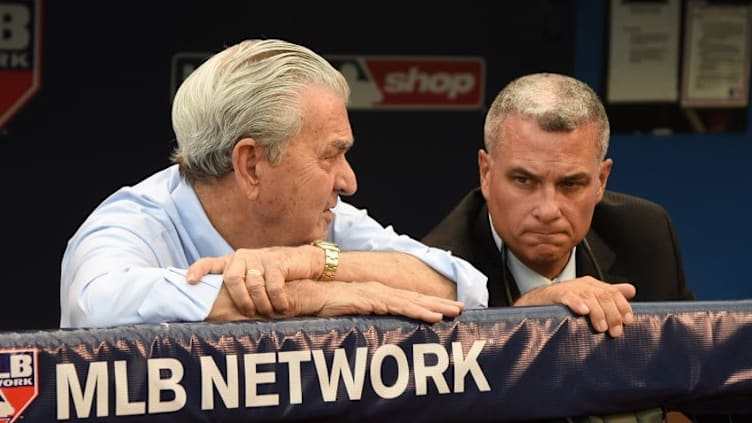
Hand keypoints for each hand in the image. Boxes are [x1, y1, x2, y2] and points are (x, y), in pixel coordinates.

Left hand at [187, 246, 319, 317]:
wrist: (303, 261)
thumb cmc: (274, 275)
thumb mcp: (253, 277)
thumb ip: (237, 287)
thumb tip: (218, 313)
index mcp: (232, 261)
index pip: (209, 263)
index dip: (197, 271)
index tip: (190, 282)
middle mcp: (243, 256)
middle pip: (232, 280)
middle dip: (241, 301)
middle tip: (251, 313)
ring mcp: (259, 257)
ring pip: (254, 286)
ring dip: (262, 304)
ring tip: (270, 312)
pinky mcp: (276, 262)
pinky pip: (273, 287)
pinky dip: (277, 301)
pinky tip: (282, 307)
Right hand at [205, 279, 463, 323]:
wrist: (280, 295)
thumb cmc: (299, 310)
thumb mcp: (324, 321)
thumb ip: (338, 326)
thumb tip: (350, 342)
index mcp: (361, 299)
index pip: (396, 302)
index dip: (419, 306)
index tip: (441, 312)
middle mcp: (366, 294)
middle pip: (406, 299)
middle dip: (433, 304)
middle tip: (460, 309)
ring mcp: (364, 295)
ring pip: (405, 301)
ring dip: (430, 307)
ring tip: (454, 313)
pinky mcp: (358, 300)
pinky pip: (391, 305)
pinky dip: (412, 310)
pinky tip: (431, 317)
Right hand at [513, 276, 635, 336]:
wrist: (538, 302)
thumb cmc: (565, 302)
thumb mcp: (590, 297)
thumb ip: (610, 294)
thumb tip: (631, 290)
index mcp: (593, 285)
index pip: (614, 292)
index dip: (623, 307)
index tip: (627, 322)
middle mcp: (584, 285)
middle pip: (604, 295)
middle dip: (613, 314)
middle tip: (614, 332)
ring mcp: (570, 288)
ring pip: (590, 297)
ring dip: (598, 313)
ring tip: (601, 327)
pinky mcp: (556, 294)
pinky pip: (568, 297)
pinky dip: (577, 304)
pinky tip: (583, 312)